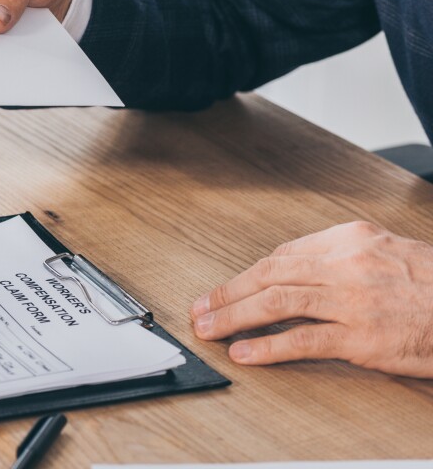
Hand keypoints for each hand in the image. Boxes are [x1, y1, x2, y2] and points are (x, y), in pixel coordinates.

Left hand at [191, 221, 432, 376]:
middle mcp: (347, 264)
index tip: (227, 289)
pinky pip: (303, 340)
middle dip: (228, 292)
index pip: (282, 254)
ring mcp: (353, 300)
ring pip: (276, 302)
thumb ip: (342, 259)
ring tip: (209, 329)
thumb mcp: (388, 252)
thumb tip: (294, 274)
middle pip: (269, 273)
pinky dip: (267, 347)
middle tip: (201, 308)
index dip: (248, 275)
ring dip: (234, 316)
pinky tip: (245, 352)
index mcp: (350, 238)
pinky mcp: (363, 337)